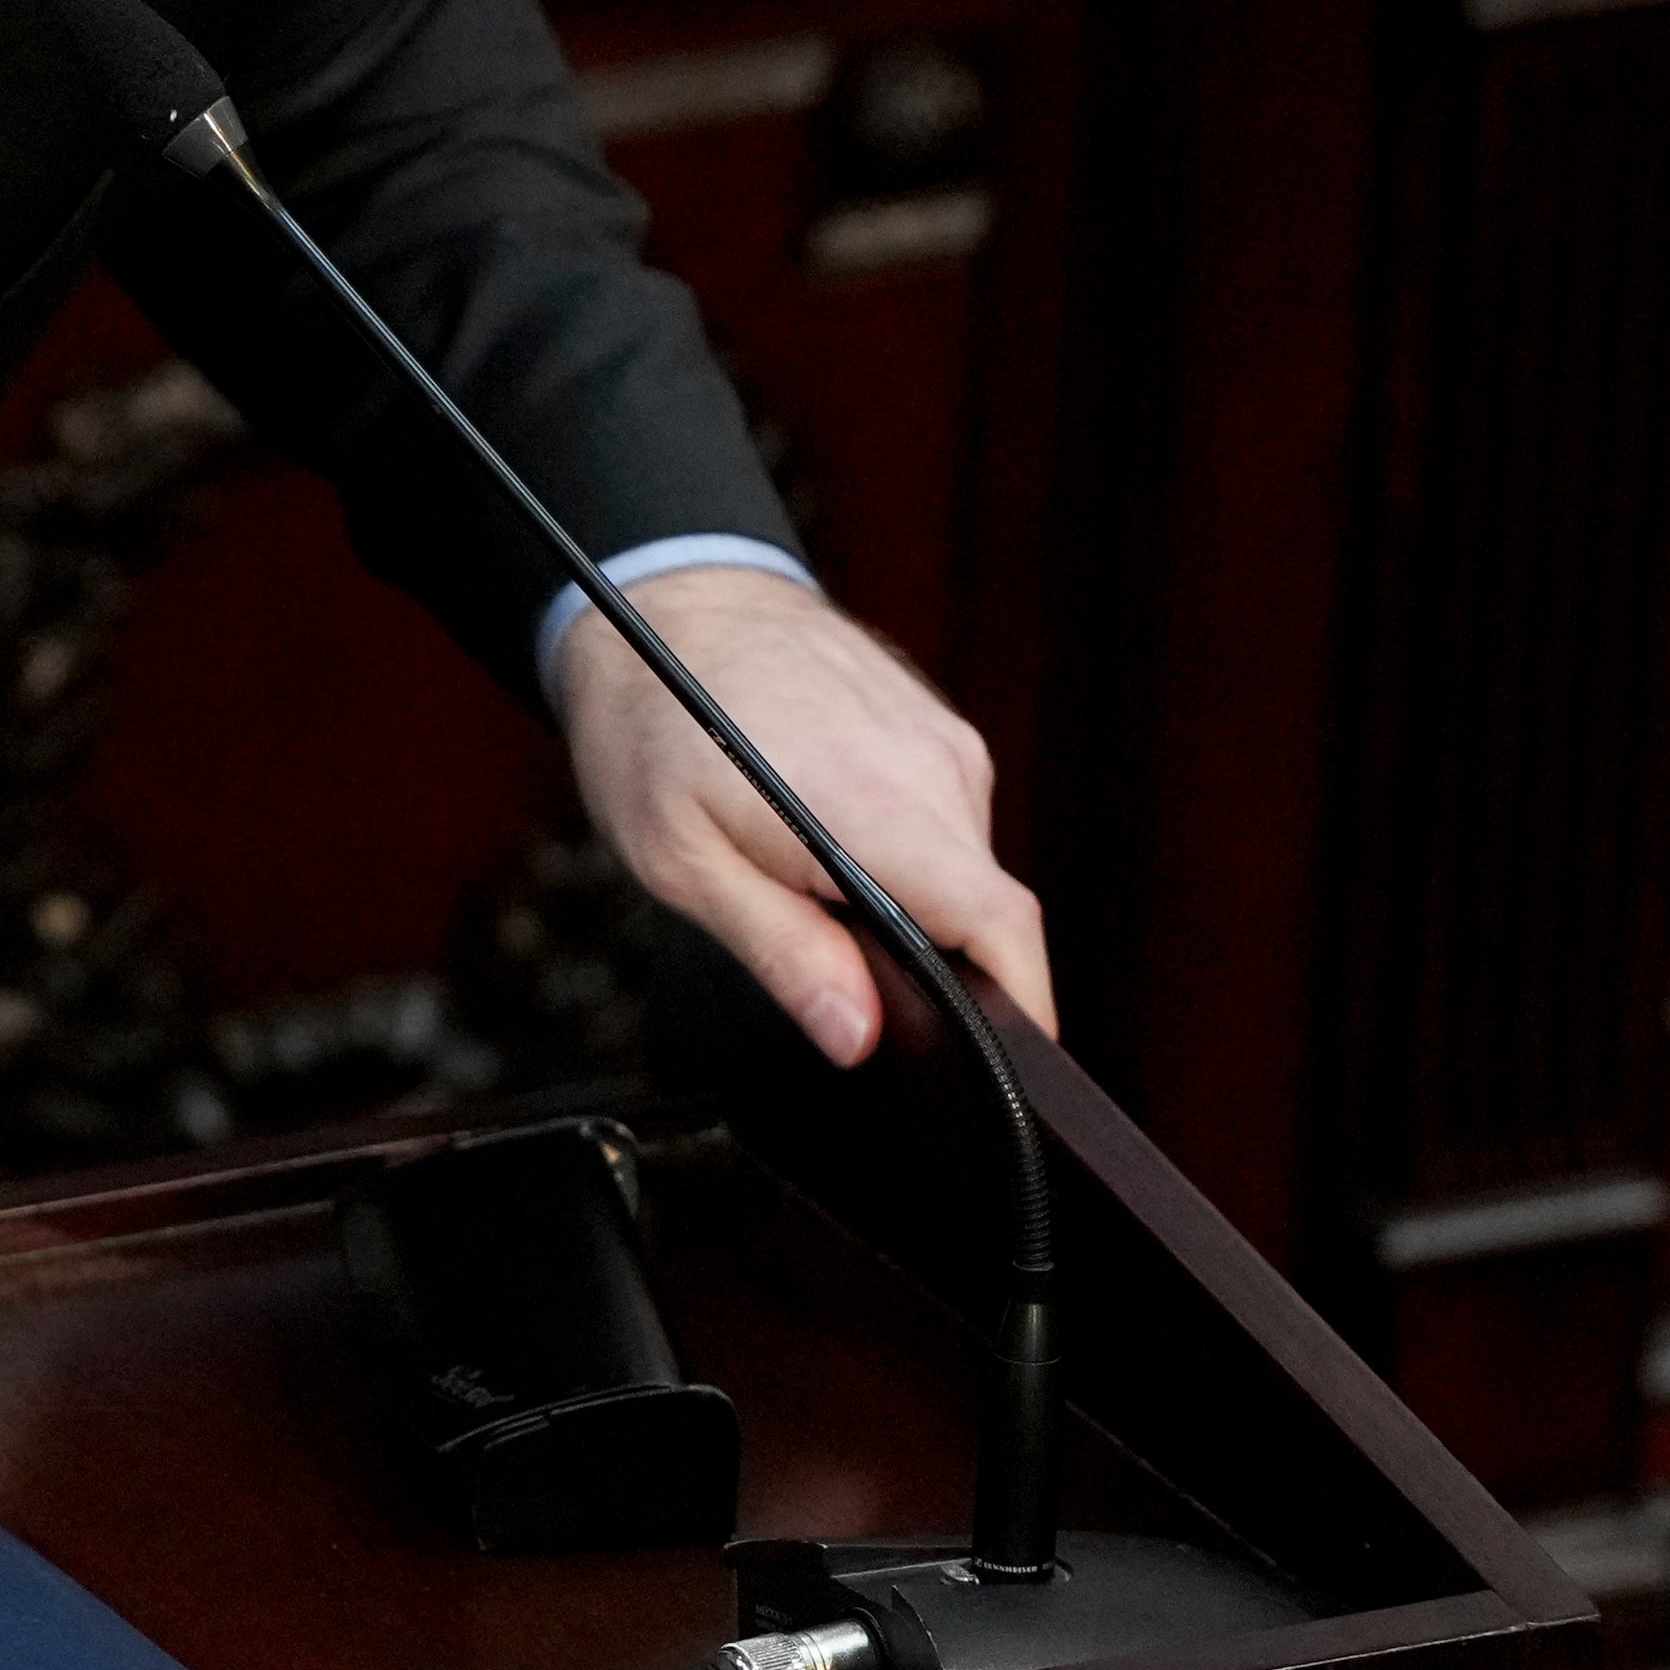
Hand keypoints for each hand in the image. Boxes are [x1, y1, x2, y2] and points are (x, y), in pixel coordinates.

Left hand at [556, 566, 1048, 1063]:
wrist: (659, 598)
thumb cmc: (650, 723)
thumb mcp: (680, 861)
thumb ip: (781, 952)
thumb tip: (858, 1035)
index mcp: (881, 806)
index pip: (1003, 927)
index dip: (1018, 1010)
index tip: (1005, 1071)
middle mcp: (934, 768)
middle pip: (981, 911)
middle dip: (936, 966)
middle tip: (837, 972)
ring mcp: (941, 740)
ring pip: (960, 867)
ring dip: (908, 900)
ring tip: (803, 876)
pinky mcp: (934, 727)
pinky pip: (943, 818)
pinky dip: (900, 850)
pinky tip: (821, 829)